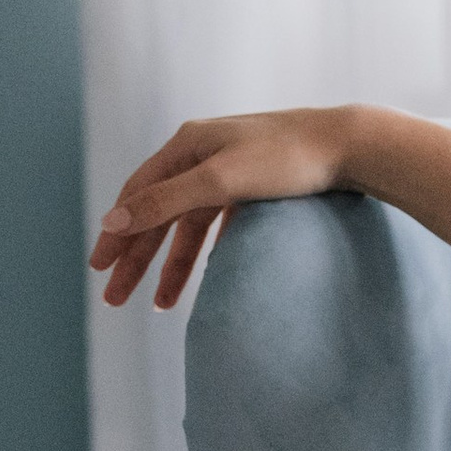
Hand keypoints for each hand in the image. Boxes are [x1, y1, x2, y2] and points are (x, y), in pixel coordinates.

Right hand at [90, 106, 354, 311]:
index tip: (99, 269)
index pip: (136, 195)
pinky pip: (220, 225)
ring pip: (190, 224)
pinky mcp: (257, 186)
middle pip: (158, 213)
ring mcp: (230, 170)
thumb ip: (165, 203)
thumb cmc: (287, 159)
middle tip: (114, 298)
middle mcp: (203, 153)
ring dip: (172, 264)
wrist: (351, 146)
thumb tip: (111, 223)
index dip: (116, 234)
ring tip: (159, 305)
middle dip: (136, 258)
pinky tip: (203, 277)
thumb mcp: (219, 181)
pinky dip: (207, 252)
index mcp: (187, 146)